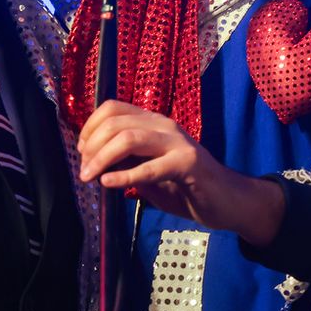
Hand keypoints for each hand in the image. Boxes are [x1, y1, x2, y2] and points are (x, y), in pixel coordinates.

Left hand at [77, 100, 284, 245]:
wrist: (229, 201)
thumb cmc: (186, 187)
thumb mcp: (149, 173)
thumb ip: (126, 164)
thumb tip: (94, 164)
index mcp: (153, 122)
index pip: (113, 108)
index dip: (90, 126)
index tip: (82, 151)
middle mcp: (164, 125)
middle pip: (116, 122)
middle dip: (92, 145)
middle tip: (83, 170)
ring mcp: (177, 142)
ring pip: (129, 138)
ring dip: (102, 158)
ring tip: (89, 176)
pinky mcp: (188, 164)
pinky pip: (150, 167)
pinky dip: (125, 175)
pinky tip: (109, 183)